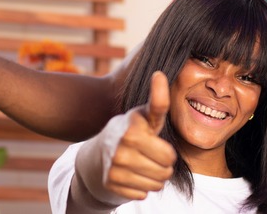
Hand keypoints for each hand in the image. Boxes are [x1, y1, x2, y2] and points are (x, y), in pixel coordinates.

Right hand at [104, 71, 175, 199]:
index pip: (168, 155)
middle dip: (164, 165)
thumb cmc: (130, 131)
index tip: (155, 145)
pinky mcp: (111, 184)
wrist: (98, 155)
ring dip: (154, 178)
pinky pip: (142, 194)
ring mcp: (114, 167)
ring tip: (144, 165)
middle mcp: (121, 148)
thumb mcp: (144, 116)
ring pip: (156, 184)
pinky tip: (132, 176)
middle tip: (152, 156)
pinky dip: (141, 188)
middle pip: (165, 169)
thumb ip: (158, 100)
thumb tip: (160, 73)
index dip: (167, 153)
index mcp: (133, 129)